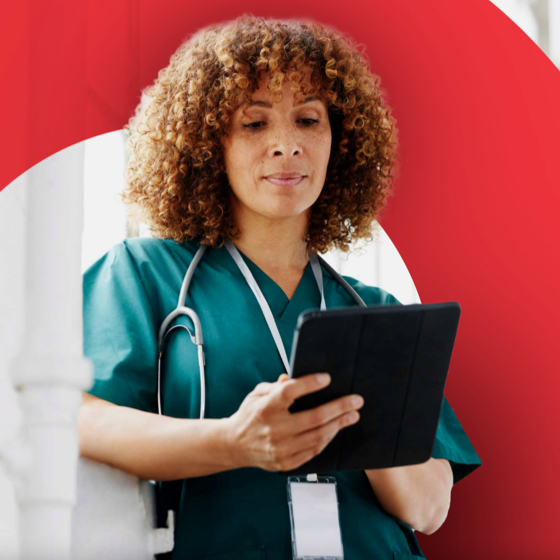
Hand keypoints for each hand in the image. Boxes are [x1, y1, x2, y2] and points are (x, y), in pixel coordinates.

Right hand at [224, 372, 363, 471]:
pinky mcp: (285, 462)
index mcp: (265, 408)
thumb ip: (276, 386)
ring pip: (318, 436)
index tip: (327, 378)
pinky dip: (327, 439)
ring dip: (339, 425)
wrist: (234, 445)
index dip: (309, 384)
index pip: (290, 392)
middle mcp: (274, 429)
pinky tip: (336, 429)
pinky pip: (313, 451)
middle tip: (356, 401)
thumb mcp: (257, 394)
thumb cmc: (249, 414)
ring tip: (352, 415)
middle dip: (339, 407)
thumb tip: (292, 377)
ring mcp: (280, 448)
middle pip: (313, 418)